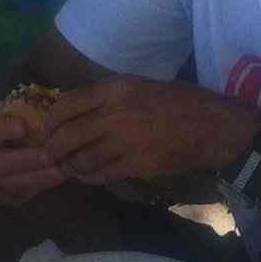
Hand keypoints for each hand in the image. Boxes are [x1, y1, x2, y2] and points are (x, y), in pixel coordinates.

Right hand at [0, 113, 67, 207]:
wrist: (0, 152)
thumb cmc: (9, 126)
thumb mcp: (11, 114)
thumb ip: (25, 110)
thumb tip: (52, 104)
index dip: (0, 128)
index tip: (23, 126)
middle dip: (26, 159)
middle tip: (50, 154)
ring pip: (9, 183)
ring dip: (37, 176)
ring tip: (60, 169)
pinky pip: (18, 195)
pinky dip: (40, 186)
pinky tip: (57, 177)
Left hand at [44, 77, 260, 186]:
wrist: (211, 126)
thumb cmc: (177, 102)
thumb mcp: (139, 85)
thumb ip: (108, 97)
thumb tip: (76, 110)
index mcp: (116, 88)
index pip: (66, 104)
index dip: (51, 120)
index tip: (49, 128)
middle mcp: (115, 113)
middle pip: (67, 135)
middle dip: (53, 148)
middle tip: (51, 153)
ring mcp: (125, 141)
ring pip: (81, 158)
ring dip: (69, 165)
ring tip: (67, 167)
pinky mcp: (135, 165)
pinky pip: (101, 174)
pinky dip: (89, 176)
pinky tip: (87, 175)